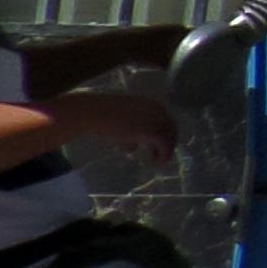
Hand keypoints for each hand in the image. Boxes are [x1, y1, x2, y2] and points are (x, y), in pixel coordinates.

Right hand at [56, 89, 178, 163]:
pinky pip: (165, 145)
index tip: (157, 146)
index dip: (164, 135)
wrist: (95, 113)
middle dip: (168, 144)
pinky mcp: (151, 131)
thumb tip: (133, 147)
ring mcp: (156, 120)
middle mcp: (158, 110)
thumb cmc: (103, 118)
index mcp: (152, 105)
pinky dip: (163, 155)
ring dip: (166, 151)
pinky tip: (155, 161)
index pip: (166, 121)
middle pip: (171, 129)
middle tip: (159, 156)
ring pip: (170, 138)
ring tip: (156, 160)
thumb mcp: (121, 124)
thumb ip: (130, 134)